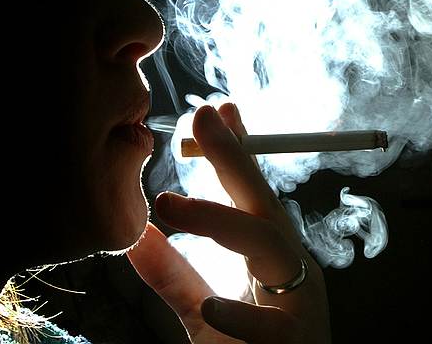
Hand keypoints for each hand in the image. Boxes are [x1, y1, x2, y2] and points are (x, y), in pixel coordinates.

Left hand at [127, 103, 329, 343]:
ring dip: (220, 220)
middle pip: (264, 203)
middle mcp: (291, 269)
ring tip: (169, 204)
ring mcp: (298, 304)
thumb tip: (133, 231)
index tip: (216, 109)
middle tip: (203, 119)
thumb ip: (172, 272)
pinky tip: (212, 307)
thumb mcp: (202, 307)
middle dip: (235, 158)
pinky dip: (240, 317)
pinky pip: (269, 329)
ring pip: (270, 246)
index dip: (238, 152)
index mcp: (273, 257)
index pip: (253, 194)